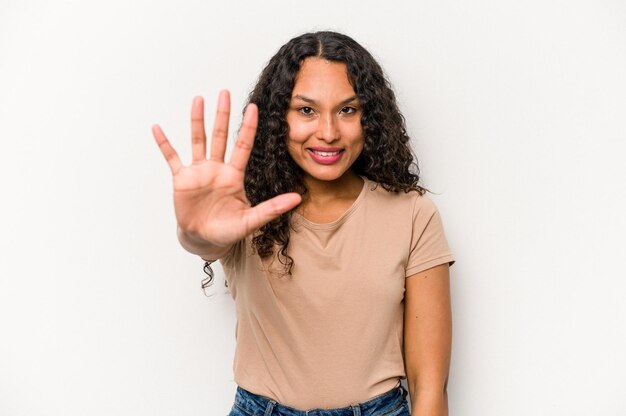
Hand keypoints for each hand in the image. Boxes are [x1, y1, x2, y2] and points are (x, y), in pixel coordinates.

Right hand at [152, 90, 301, 252]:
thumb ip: (272, 208)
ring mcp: (199, 172)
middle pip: (221, 136)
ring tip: (198, 100)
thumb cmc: (228, 231)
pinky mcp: (182, 179)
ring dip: (197, 120)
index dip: (248, 127)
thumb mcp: (251, 220)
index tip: (254, 108)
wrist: (204, 240)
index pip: (243, 146)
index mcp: (234, 176)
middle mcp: (217, 169)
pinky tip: (157, 128)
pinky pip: (171, 157)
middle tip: (225, 92)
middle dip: (223, 114)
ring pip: (198, 140)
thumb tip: (298, 199)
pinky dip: (164, 143)